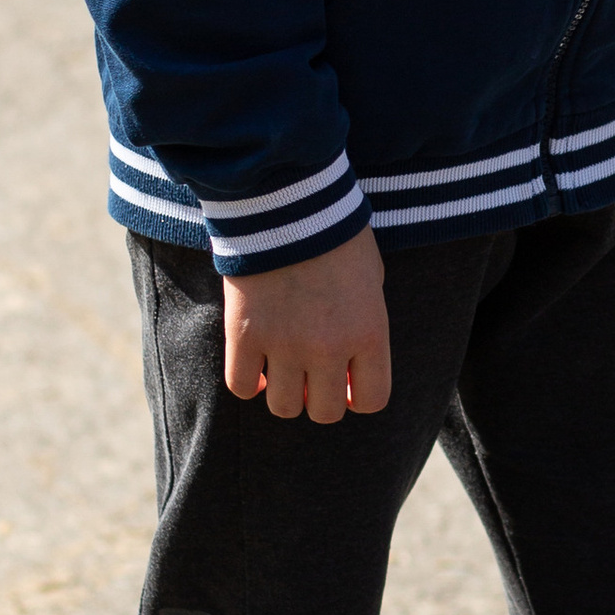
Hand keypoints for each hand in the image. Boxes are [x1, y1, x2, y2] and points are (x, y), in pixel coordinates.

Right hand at [221, 223, 391, 423]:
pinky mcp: (244, 336)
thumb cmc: (336, 236)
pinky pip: (242, 386)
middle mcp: (329, 348)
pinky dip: (250, 384)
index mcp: (369, 333)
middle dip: (321, 397)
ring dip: (286, 394)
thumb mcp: (370, 281)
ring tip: (284, 370)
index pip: (372, 400)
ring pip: (285, 407)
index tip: (349, 385)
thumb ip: (365, 327)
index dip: (359, 397)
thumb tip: (352, 369)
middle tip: (313, 375)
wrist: (288, 202)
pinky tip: (256, 368)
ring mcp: (285, 345)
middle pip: (326, 412)